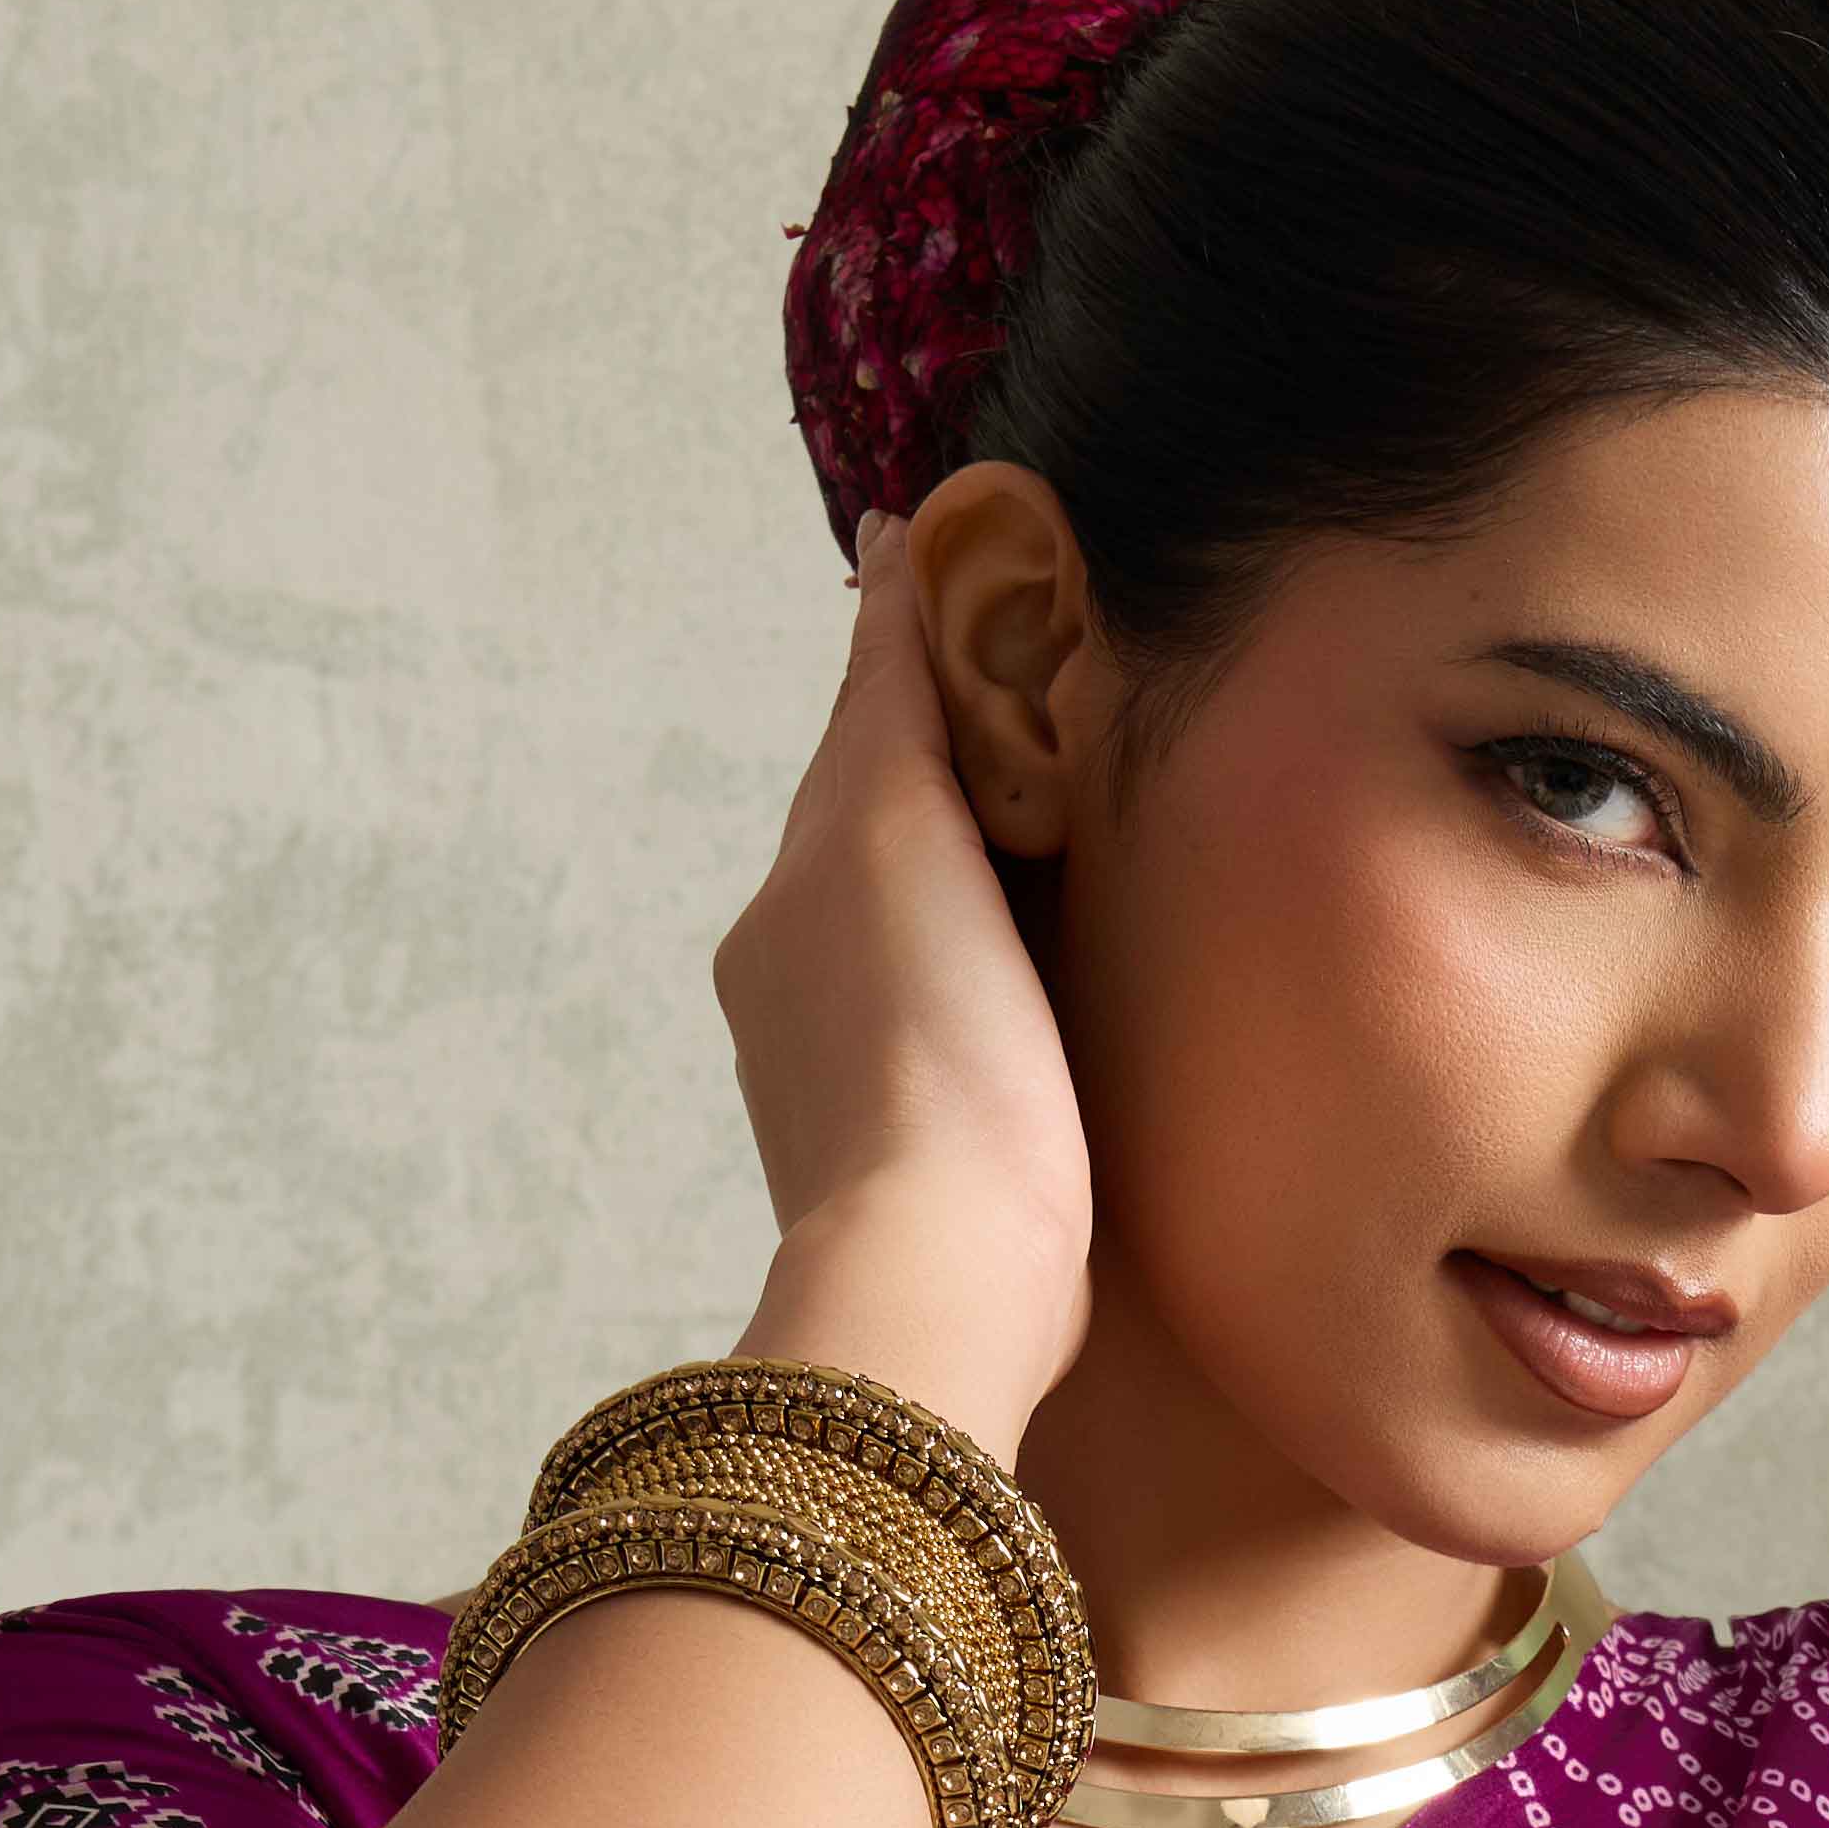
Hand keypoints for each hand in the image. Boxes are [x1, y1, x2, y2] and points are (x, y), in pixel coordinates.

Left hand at [710, 517, 1097, 1452]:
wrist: (941, 1284)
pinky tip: (1028, 966)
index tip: (930, 544)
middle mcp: (792, 967)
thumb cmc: (938, 1065)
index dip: (904, 635)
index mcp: (795, 887)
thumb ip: (894, 706)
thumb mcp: (901, 841)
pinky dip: (973, 949)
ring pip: (902, 916)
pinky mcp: (906, 1150)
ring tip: (1036, 811)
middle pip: (873, 821)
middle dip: (928, 746)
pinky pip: (937, 1004)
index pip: (862, 722)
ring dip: (951, 855)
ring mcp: (839, 1068)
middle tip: (1009, 667)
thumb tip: (882, 570)